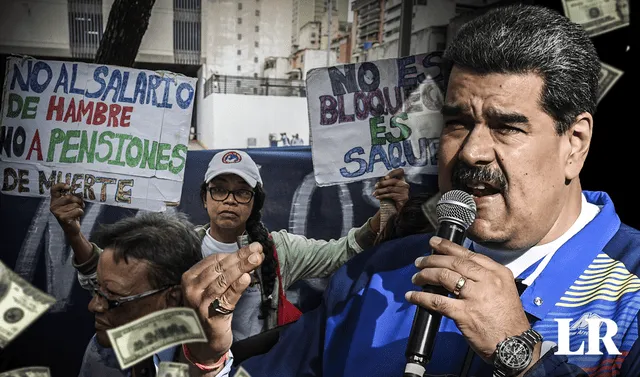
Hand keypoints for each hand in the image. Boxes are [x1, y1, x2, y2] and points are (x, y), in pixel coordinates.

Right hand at [50, 183, 84, 235]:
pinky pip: (77, 211)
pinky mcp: (63, 218)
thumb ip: (72, 196)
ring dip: (80, 207)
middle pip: (69, 197)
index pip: (53, 189)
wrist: (71, 228)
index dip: (60, 185)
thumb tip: (79, 188)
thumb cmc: (72, 213)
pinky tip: (77, 216)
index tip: (69, 186)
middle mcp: (53, 206)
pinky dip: (81, 212)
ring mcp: (57, 212)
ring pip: (75, 204)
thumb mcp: (70, 203)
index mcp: (54, 200)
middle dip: (78, 200)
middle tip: (81, 203)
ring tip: (78, 210)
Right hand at [181, 242, 263, 363]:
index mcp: (190, 278)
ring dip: (242, 267)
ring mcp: (201, 303)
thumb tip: (246, 255)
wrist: (204, 341)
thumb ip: (224, 272)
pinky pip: (227, 298)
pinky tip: (247, 278)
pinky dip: (238, 287)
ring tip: (257, 259)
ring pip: (224, 280)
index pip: (214, 260)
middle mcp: (192, 289)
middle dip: (241, 257)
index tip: (251, 248)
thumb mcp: (212, 288)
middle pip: (220, 268)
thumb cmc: (210, 309)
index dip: (234, 253)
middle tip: (258, 249)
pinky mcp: (212, 316)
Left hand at [373, 168, 409, 210]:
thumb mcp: (388, 188)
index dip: (393, 173)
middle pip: (393, 181)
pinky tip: (378, 197)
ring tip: (375, 193)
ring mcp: (405, 191)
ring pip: (390, 189)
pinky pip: (391, 195)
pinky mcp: (403, 198)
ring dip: (380, 191)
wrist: (393, 209)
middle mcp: (405, 184)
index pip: (400, 171)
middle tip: (376, 186)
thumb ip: (386, 183)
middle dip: (382, 183)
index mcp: (402, 179)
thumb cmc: (390, 197)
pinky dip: (382, 196)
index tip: (385, 177)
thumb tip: (379, 182)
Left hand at [405, 236, 532, 362]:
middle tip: (420, 261)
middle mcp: (488, 281)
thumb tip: (458, 269)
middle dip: (432, 260)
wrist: (515, 346)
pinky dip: (421, 297)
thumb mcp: (504, 290)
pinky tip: (412, 296)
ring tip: (416, 278)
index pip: (469, 254)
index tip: (434, 243)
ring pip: (444, 277)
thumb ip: (484, 278)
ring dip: (425, 275)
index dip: (448, 247)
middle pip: (454, 262)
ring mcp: (476, 297)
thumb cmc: (508, 320)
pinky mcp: (465, 314)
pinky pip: (438, 301)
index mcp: (498, 273)